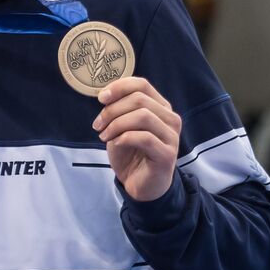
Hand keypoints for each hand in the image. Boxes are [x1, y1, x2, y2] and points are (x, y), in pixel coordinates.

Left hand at [94, 77, 181, 201]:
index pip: (142, 84)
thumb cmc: (130, 153)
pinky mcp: (167, 154)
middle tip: (98, 125)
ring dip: (116, 124)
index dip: (119, 87)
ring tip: (104, 136)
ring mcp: (171, 136)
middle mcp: (170, 118)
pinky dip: (124, 138)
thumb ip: (118, 110)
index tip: (101, 98)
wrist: (139, 184)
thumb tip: (105, 95)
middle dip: (112, 110)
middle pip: (139, 99)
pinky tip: (116, 144)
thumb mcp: (120, 127)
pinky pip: (144, 137)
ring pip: (142, 116)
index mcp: (160, 107)